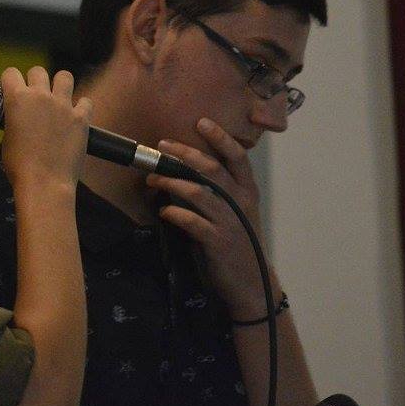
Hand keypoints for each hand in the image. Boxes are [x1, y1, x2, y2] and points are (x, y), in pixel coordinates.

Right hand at [0, 67, 91, 191]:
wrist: (45, 183)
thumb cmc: (19, 166)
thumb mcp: (7, 139)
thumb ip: (13, 122)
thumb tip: (18, 120)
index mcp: (17, 99)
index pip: (11, 72)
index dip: (10, 79)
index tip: (12, 88)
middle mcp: (41, 96)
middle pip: (38, 71)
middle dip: (35, 80)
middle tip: (35, 96)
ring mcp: (64, 105)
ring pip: (65, 76)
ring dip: (60, 84)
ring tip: (58, 97)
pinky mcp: (81, 118)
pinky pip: (86, 101)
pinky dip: (82, 106)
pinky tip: (77, 115)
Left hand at [145, 117, 277, 317]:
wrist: (251, 283)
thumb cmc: (237, 242)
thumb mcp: (234, 212)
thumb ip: (216, 191)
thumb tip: (183, 170)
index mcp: (247, 191)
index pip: (238, 157)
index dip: (220, 138)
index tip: (201, 121)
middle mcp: (241, 202)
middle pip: (212, 169)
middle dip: (185, 154)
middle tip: (162, 145)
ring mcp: (231, 222)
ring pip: (198, 192)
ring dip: (171, 181)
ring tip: (152, 179)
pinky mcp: (219, 241)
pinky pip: (193, 222)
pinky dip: (175, 213)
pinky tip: (164, 210)